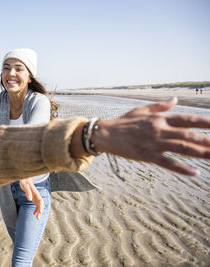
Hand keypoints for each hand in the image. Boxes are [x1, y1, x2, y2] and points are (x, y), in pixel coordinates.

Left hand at [19, 178, 43, 219]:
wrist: (24, 178)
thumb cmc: (24, 181)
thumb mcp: (24, 185)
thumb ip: (28, 192)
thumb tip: (30, 199)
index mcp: (35, 193)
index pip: (40, 200)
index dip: (41, 206)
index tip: (40, 212)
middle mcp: (36, 195)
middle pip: (40, 204)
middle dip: (40, 211)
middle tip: (38, 218)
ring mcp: (35, 196)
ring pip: (38, 205)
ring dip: (38, 211)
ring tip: (37, 218)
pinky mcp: (32, 197)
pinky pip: (36, 204)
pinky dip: (35, 209)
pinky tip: (33, 213)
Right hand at [92, 97, 209, 175]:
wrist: (105, 134)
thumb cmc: (123, 122)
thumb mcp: (141, 110)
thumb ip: (160, 106)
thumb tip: (175, 100)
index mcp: (160, 118)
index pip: (188, 119)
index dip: (206, 122)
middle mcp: (160, 130)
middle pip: (190, 135)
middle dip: (209, 140)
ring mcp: (154, 144)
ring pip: (183, 148)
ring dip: (202, 153)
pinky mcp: (147, 156)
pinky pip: (167, 163)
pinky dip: (182, 168)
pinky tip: (195, 172)